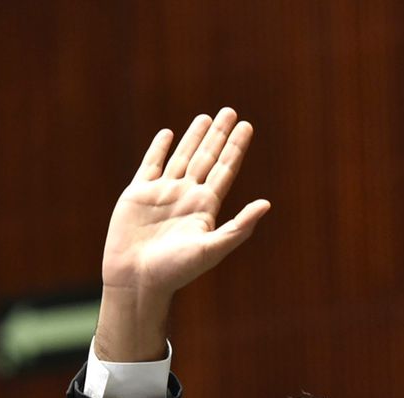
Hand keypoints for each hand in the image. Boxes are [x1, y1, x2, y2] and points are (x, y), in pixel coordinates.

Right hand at [95, 107, 270, 362]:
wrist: (136, 280)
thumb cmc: (174, 271)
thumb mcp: (211, 249)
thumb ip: (239, 227)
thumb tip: (267, 204)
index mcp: (205, 207)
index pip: (225, 170)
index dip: (236, 148)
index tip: (247, 126)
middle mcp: (186, 197)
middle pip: (207, 158)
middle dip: (219, 135)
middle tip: (230, 111)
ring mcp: (162, 194)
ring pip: (181, 157)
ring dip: (193, 137)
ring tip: (205, 117)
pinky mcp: (137, 194)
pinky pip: (151, 164)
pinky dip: (158, 148)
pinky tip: (168, 134)